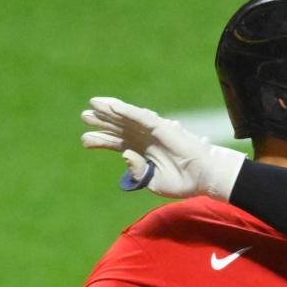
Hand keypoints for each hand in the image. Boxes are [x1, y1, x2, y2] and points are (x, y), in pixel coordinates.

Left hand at [80, 97, 245, 200]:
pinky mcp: (161, 126)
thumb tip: (125, 154)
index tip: (84, 141)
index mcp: (139, 152)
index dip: (100, 140)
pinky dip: (127, 111)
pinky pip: (140, 116)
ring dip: (110, 111)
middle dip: (101, 122)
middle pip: (118, 127)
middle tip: (84, 117)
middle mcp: (143, 139)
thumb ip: (137, 171)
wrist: (202, 177)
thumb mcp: (152, 181)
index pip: (115, 143)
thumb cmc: (180, 181)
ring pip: (126, 118)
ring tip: (93, 105)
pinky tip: (113, 106)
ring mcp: (151, 131)